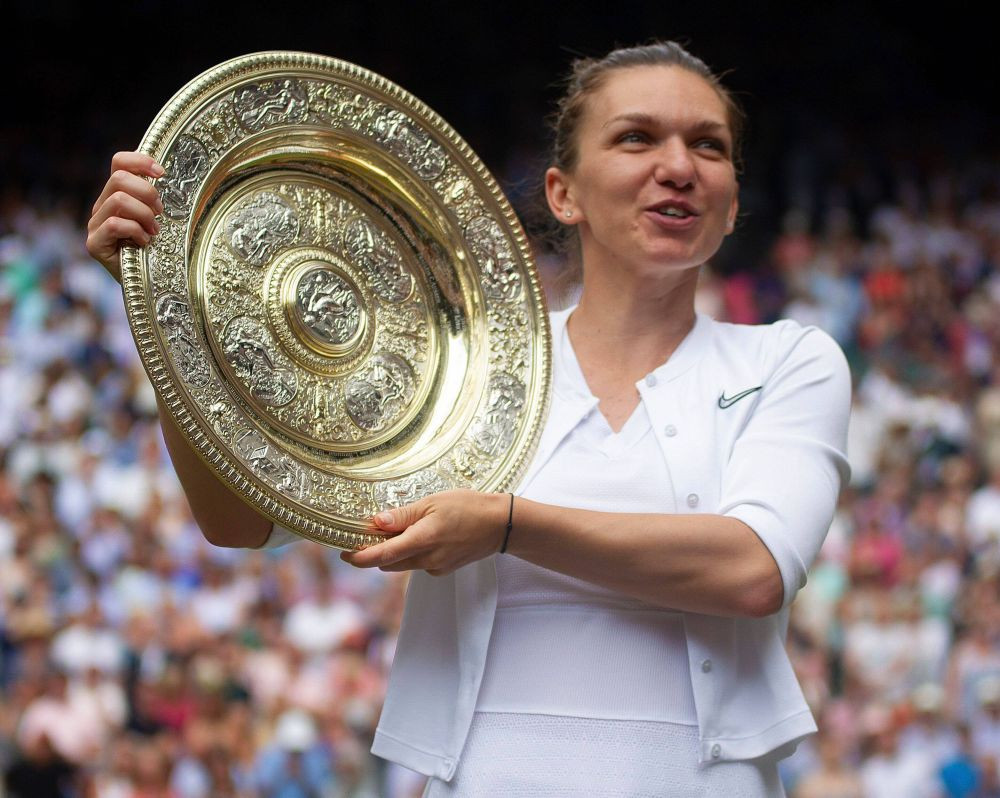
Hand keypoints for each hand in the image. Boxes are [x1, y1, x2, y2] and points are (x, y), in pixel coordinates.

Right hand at [86, 151, 164, 281]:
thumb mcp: (161, 220)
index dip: (140, 161)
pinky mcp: (94, 244)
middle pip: (118, 178)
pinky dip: (134, 231)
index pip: (119, 163)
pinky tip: (144, 243)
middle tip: (159, 213)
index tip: (162, 173)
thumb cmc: (159, 252)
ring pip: (118, 200)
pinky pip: (114, 224)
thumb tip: (166, 176)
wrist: (150, 286)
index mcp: (117, 195)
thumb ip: (157, 200)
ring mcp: (95, 225)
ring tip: (154, 232)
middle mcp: (102, 207)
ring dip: (143, 215)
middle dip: (147, 193)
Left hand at [341, 490, 510, 575]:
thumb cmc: (469, 507)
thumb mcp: (433, 502)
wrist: (500, 525)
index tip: (343, 553)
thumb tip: (377, 522)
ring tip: (394, 531)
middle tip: (365, 535)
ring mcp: (436, 567)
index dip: (359, 557)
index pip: (382, 556)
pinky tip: (421, 536)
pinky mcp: (444, 569)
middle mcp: (427, 560)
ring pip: (403, 564)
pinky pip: (419, 564)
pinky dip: (412, 553)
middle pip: (388, 564)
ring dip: (393, 553)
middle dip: (374, 553)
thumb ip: (404, 515)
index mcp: (422, 540)